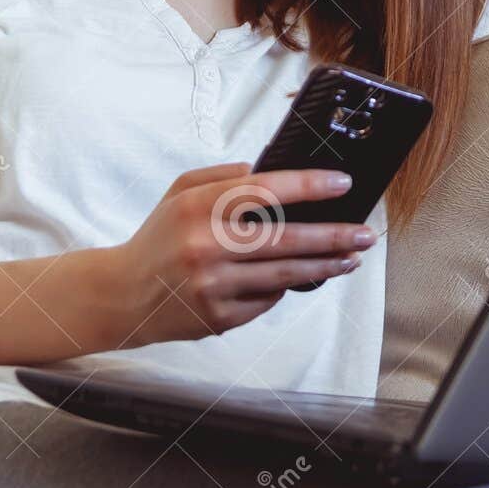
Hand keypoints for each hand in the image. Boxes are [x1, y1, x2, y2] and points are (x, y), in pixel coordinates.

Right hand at [96, 162, 375, 347]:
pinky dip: (283, 288)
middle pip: (287, 239)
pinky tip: (296, 279)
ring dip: (325, 266)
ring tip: (351, 257)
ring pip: (286, 275)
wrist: (123, 295)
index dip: (309, 186)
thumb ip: (221, 176)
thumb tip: (265, 169)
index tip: (342, 184)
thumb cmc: (159, 238)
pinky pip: (266, 300)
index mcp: (197, 206)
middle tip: (366, 233)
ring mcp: (213, 285)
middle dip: (334, 236)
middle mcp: (206, 245)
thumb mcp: (179, 192)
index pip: (264, 190)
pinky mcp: (218, 318)